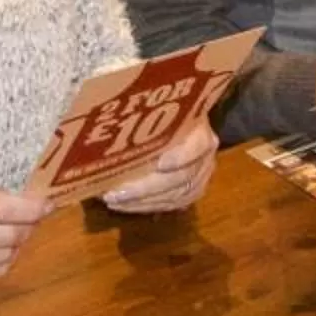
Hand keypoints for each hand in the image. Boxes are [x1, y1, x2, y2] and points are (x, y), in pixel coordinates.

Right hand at [0, 176, 52, 288]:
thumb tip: (37, 206)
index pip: (4, 209)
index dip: (33, 209)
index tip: (47, 205)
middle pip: (10, 236)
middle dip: (28, 226)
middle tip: (31, 219)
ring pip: (7, 256)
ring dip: (17, 244)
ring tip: (12, 233)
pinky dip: (4, 260)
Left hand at [101, 118, 216, 215]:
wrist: (178, 121)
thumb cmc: (160, 113)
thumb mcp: (154, 108)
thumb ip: (140, 116)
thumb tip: (110, 120)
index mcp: (200, 129)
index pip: (198, 146)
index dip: (181, 157)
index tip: (158, 165)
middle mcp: (205, 156)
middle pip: (182, 178)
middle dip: (146, 188)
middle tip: (115, 193)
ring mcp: (201, 177)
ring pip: (176, 196)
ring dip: (142, 202)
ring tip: (113, 200)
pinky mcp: (192, 192)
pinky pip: (172, 205)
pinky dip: (146, 206)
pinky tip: (124, 205)